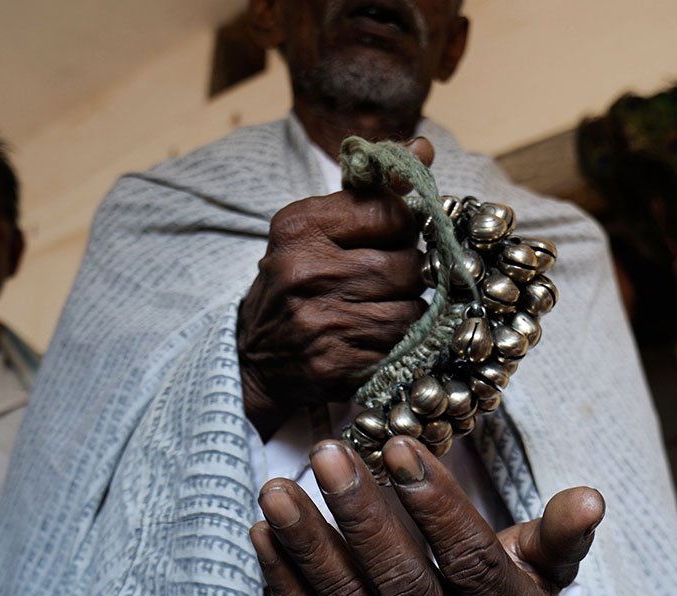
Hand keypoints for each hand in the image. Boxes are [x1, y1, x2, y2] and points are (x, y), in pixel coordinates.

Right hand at [238, 138, 435, 438]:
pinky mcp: (336, 365)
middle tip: (387, 281)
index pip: (391, 213)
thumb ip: (372, 189)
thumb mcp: (318, 227)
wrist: (253, 357)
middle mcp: (307, 272)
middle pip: (409, 265)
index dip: (405, 227)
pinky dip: (398, 344)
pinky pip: (400, 348)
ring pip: (412, 310)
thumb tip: (423, 148)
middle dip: (409, 274)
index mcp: (301, 227)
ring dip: (408, 312)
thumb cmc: (296, 282)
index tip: (393, 238)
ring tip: (381, 310)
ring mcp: (322, 323)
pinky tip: (375, 339)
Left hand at [249, 436, 604, 595]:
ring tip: (276, 489)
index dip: (436, 505)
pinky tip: (263, 531)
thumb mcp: (548, 561)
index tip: (402, 445)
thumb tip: (592, 499)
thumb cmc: (518, 582)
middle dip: (361, 516)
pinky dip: (284, 581)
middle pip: (402, 584)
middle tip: (326, 454)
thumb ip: (561, 532)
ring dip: (308, 546)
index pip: (469, 562)